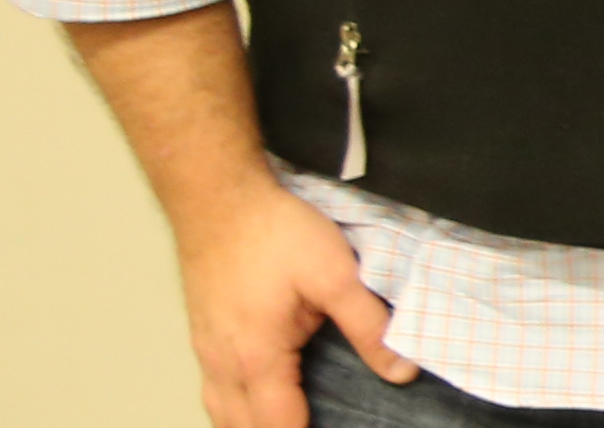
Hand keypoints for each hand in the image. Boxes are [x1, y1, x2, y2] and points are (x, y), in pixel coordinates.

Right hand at [170, 182, 410, 427]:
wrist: (219, 199)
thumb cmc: (273, 232)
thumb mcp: (336, 275)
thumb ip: (369, 326)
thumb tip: (401, 370)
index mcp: (257, 359)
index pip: (278, 426)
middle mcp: (222, 364)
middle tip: (312, 426)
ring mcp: (205, 350)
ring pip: (221, 412)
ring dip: (250, 425)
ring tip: (284, 421)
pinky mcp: (202, 333)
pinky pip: (213, 388)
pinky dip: (234, 406)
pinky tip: (255, 397)